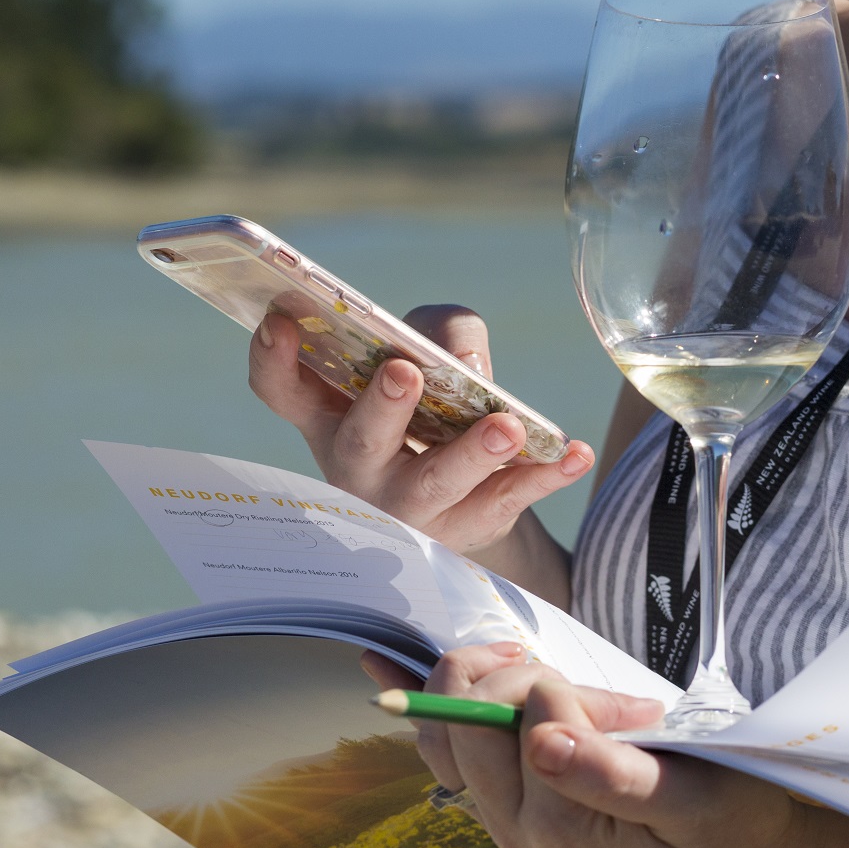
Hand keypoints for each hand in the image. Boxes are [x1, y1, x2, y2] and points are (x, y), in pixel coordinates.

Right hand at [247, 304, 593, 555]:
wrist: (465, 496)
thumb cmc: (433, 405)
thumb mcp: (428, 351)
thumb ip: (443, 333)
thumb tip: (466, 366)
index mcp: (331, 416)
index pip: (282, 390)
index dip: (273, 358)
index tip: (279, 320)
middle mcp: (360, 467)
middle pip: (361, 442)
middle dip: (383, 407)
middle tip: (403, 371)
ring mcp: (411, 508)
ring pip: (437, 483)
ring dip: (471, 453)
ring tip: (507, 426)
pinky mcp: (469, 526)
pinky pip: (507, 502)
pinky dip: (545, 478)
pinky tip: (575, 454)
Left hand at [414, 643, 813, 847]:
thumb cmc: (721, 820)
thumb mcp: (687, 797)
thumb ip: (612, 775)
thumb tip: (542, 742)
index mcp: (553, 825)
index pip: (520, 716)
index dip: (567, 691)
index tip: (628, 709)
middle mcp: (513, 823)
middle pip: (462, 717)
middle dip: (518, 677)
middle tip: (584, 686)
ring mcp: (502, 811)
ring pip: (446, 724)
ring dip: (488, 680)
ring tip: (551, 680)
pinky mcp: (504, 795)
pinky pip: (444, 740)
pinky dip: (422, 695)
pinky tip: (376, 662)